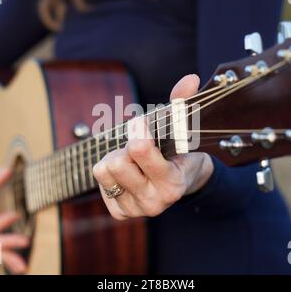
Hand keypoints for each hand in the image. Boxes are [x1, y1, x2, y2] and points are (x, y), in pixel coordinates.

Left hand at [93, 74, 213, 219]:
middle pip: (116, 162)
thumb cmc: (179, 152)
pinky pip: (100, 183)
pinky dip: (110, 174)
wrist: (181, 182)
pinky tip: (127, 173)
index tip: (139, 121)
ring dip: (115, 158)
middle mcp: (155, 202)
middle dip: (125, 148)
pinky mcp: (121, 212)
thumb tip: (190, 79)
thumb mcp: (183, 129)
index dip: (137, 128)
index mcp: (172, 183)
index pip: (139, 149)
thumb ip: (183, 104)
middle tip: (138, 147)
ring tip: (132, 160)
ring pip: (104, 171)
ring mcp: (136, 209)